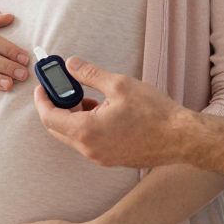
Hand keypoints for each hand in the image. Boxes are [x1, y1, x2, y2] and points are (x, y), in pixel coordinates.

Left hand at [35, 58, 190, 167]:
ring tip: (90, 96)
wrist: (181, 138)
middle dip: (57, 106)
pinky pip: (88, 142)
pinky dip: (86, 125)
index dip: (43, 99)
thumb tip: (71, 65)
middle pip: (57, 128)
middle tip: (65, 87)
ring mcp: (100, 157)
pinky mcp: (111, 159)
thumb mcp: (119, 84)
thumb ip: (89, 74)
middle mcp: (89, 149)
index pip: (49, 117)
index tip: (43, 85)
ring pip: (73, 136)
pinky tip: (103, 109)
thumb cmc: (154, 113)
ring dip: (74, 116)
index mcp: (86, 131)